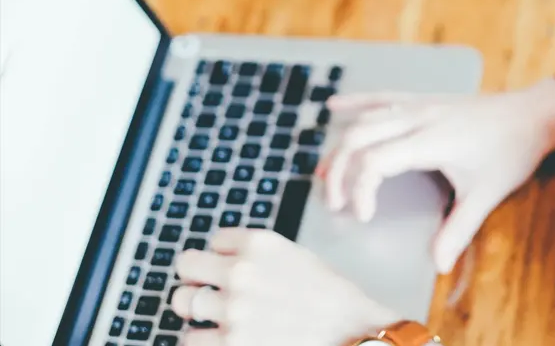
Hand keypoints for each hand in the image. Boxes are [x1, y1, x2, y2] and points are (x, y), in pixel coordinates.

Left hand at [171, 228, 396, 345]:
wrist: (349, 329)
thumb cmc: (327, 294)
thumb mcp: (291, 255)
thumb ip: (254, 254)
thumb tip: (220, 260)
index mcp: (257, 244)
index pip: (213, 240)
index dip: (223, 255)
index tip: (234, 266)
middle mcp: (240, 272)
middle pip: (185, 266)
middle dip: (198, 278)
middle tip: (211, 289)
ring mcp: (232, 309)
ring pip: (182, 302)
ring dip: (198, 309)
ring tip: (217, 315)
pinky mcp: (230, 343)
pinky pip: (190, 338)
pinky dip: (203, 338)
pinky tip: (224, 336)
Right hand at [319, 78, 554, 273]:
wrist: (533, 114)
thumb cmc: (511, 152)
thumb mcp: (486, 194)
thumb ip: (459, 230)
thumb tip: (438, 265)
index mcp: (430, 140)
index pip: (375, 161)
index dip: (360, 190)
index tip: (364, 218)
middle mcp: (418, 118)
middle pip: (359, 138)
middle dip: (339, 171)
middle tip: (335, 205)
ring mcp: (419, 105)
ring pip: (366, 119)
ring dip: (341, 146)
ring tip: (324, 174)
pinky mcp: (424, 99)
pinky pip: (382, 97)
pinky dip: (356, 103)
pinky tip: (334, 107)